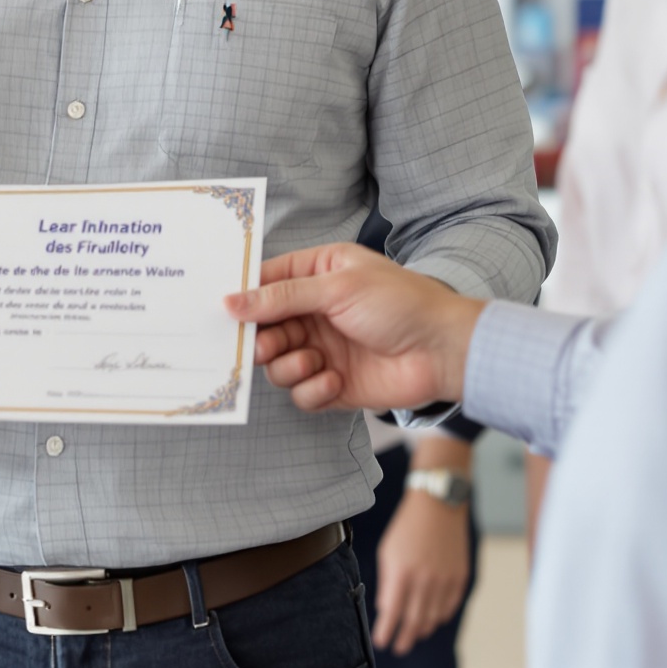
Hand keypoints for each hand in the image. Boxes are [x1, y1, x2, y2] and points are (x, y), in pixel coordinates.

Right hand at [224, 244, 483, 411]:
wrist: (443, 350)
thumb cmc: (400, 304)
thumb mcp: (338, 287)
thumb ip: (282, 296)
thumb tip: (231, 301)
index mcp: (319, 274)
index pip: (266, 281)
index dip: (244, 296)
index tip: (224, 311)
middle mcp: (316, 311)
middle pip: (265, 327)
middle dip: (263, 339)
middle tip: (268, 346)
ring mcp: (324, 348)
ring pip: (278, 364)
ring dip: (289, 366)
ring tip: (314, 361)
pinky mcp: (333, 384)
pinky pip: (301, 393)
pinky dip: (312, 389)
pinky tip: (335, 379)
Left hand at [372, 487, 470, 652]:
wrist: (437, 506)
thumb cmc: (407, 528)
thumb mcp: (387, 552)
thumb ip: (388, 583)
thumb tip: (388, 608)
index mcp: (403, 573)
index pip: (393, 613)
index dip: (387, 631)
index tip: (382, 642)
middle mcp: (425, 580)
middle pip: (415, 621)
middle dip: (405, 638)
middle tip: (399, 647)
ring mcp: (445, 579)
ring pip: (433, 617)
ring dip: (422, 629)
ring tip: (414, 634)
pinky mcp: (460, 577)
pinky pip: (450, 606)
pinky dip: (440, 616)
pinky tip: (432, 617)